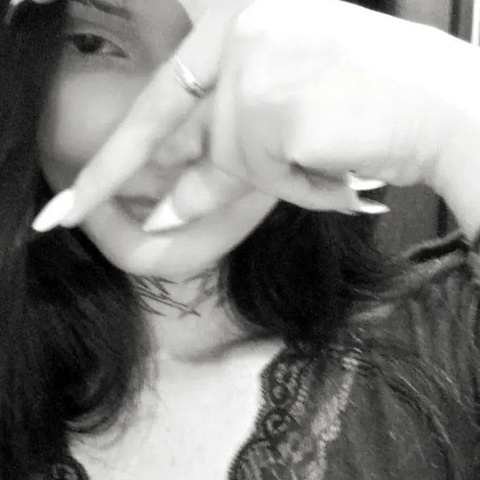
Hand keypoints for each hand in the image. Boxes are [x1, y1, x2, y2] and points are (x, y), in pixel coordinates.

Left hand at [32, 0, 478, 233]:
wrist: (451, 113)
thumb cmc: (375, 116)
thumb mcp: (285, 132)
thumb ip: (222, 161)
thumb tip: (163, 210)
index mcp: (243, 26)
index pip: (160, 97)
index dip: (111, 149)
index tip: (68, 191)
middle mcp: (241, 33)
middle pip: (177, 130)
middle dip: (129, 180)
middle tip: (56, 218)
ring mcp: (254, 66)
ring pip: (227, 160)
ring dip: (272, 182)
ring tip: (331, 165)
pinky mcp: (271, 107)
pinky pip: (261, 175)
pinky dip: (296, 188)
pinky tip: (342, 171)